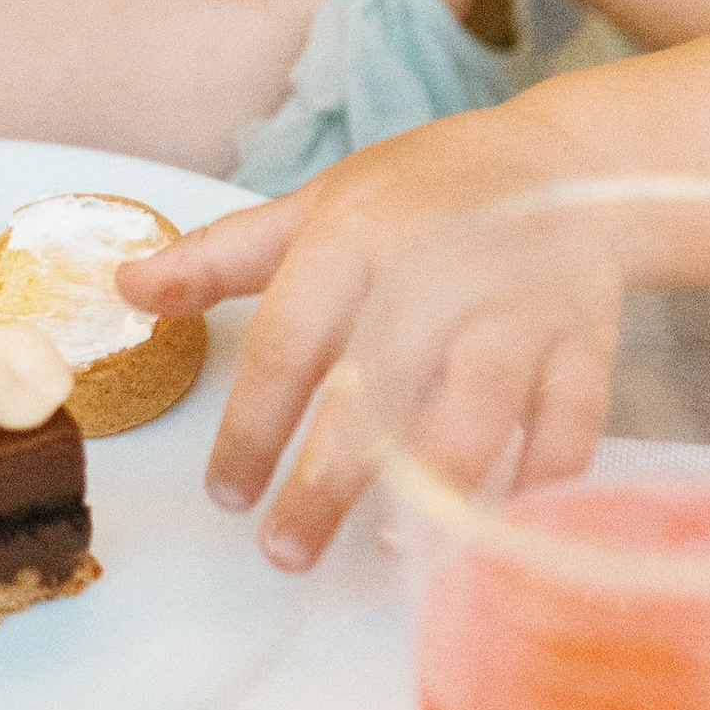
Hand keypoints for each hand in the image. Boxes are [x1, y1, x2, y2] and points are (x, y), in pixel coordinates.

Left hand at [116, 110, 615, 569]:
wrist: (570, 161)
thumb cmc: (427, 191)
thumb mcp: (317, 205)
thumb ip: (220, 256)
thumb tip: (125, 287)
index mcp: (356, 238)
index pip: (289, 342)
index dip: (251, 425)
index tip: (226, 493)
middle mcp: (435, 274)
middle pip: (376, 389)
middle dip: (326, 481)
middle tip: (284, 549)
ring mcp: (517, 309)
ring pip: (476, 409)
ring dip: (434, 486)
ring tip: (392, 548)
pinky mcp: (585, 341)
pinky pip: (569, 425)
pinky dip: (539, 483)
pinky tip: (498, 530)